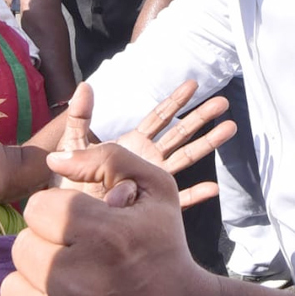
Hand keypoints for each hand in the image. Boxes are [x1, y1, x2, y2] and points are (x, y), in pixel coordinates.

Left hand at [0, 144, 221, 295]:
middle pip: (22, 249)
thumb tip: (54, 160)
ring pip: (12, 291)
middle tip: (82, 266)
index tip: (85, 234)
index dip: (61, 218)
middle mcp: (80, 285)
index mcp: (103, 236)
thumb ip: (107, 159)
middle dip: (48, 252)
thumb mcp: (157, 192)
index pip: (38, 209)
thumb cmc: (167, 258)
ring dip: (36, 290)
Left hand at [55, 81, 236, 208]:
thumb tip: (85, 85)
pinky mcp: (149, 203)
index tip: (193, 85)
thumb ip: (79, 116)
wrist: (64, 210)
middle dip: (200, 118)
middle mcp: (146, 159)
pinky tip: (212, 189)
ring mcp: (151, 181)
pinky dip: (195, 194)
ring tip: (230, 129)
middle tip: (223, 103)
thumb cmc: (67, 176)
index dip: (176, 101)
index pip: (159, 118)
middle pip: (180, 134)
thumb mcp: (73, 143)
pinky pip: (178, 199)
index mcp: (132, 143)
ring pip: (186, 159)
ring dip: (207, 145)